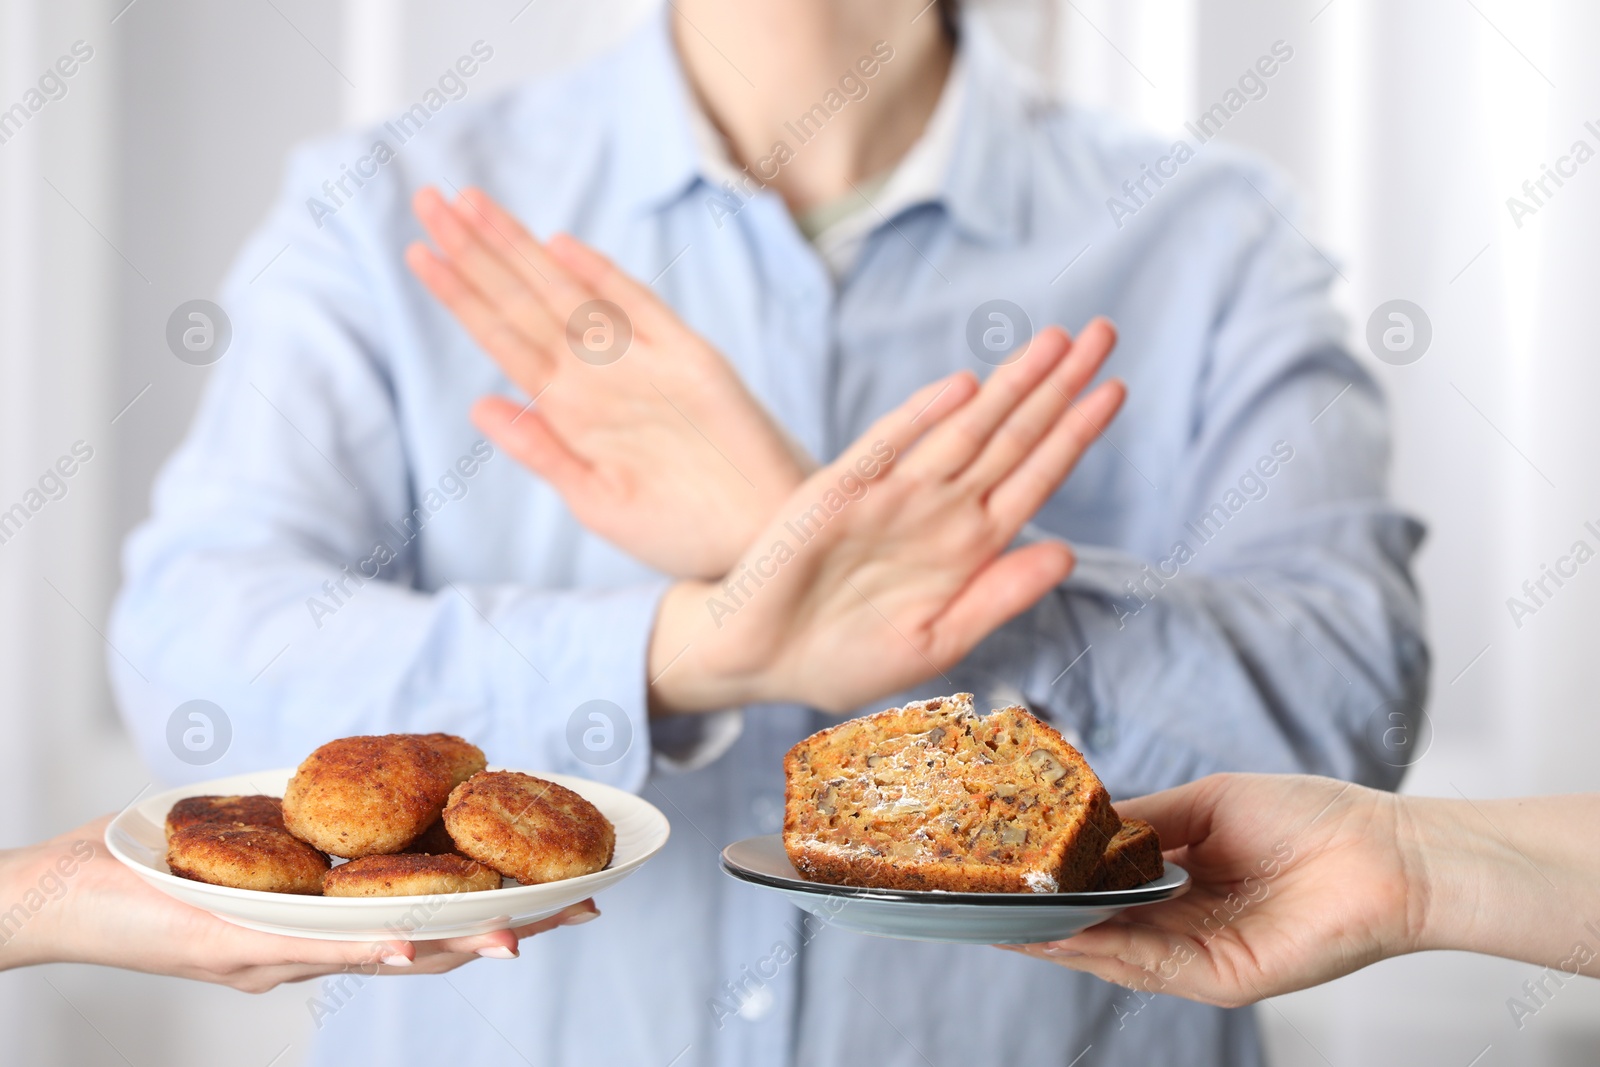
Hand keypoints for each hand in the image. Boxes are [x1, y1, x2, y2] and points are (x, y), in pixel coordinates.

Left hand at [2, 816, 598, 991]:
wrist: (53, 895)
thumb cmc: (145, 862)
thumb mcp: (249, 840)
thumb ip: (311, 826)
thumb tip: (375, 783)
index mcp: (322, 925)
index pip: (430, 919)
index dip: (502, 907)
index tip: (571, 888)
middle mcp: (310, 951)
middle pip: (430, 945)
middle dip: (510, 927)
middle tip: (584, 907)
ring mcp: (276, 954)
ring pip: (386, 956)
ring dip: (458, 944)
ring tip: (519, 934)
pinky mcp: (233, 946)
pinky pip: (312, 952)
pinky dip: (366, 949)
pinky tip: (410, 941)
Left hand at [407, 187, 810, 578]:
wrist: (762, 544)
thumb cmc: (682, 533)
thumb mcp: (597, 504)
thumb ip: (543, 453)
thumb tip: (479, 406)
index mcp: (570, 411)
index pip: (503, 337)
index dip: (461, 294)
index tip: (417, 251)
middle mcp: (599, 377)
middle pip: (525, 301)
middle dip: (476, 251)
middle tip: (428, 199)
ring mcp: (645, 363)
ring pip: (570, 293)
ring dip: (520, 250)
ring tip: (471, 204)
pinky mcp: (693, 361)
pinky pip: (641, 310)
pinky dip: (604, 278)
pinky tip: (562, 246)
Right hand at [648, 320, 1125, 713]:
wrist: (760, 663)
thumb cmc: (846, 658)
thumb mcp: (937, 642)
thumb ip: (999, 597)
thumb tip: (1068, 553)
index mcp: (969, 547)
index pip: (1036, 476)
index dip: (1076, 433)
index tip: (1116, 389)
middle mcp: (938, 511)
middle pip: (1011, 437)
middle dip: (1056, 386)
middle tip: (1102, 331)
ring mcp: (889, 496)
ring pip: (961, 430)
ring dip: (1007, 386)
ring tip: (1053, 342)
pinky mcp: (836, 493)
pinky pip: (886, 448)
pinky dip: (922, 418)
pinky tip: (962, 388)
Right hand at [1002, 774, 1418, 1007]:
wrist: (1385, 851)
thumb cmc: (1312, 817)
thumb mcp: (1206, 804)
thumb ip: (1143, 820)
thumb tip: (1079, 826)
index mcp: (1181, 882)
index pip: (1104, 889)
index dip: (1056, 883)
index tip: (1005, 871)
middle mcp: (1184, 925)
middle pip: (1099, 928)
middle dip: (1042, 919)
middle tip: (983, 904)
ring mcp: (1202, 955)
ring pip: (1114, 952)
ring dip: (1060, 937)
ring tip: (1006, 919)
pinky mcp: (1224, 976)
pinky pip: (1152, 964)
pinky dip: (1105, 949)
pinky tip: (1065, 930)